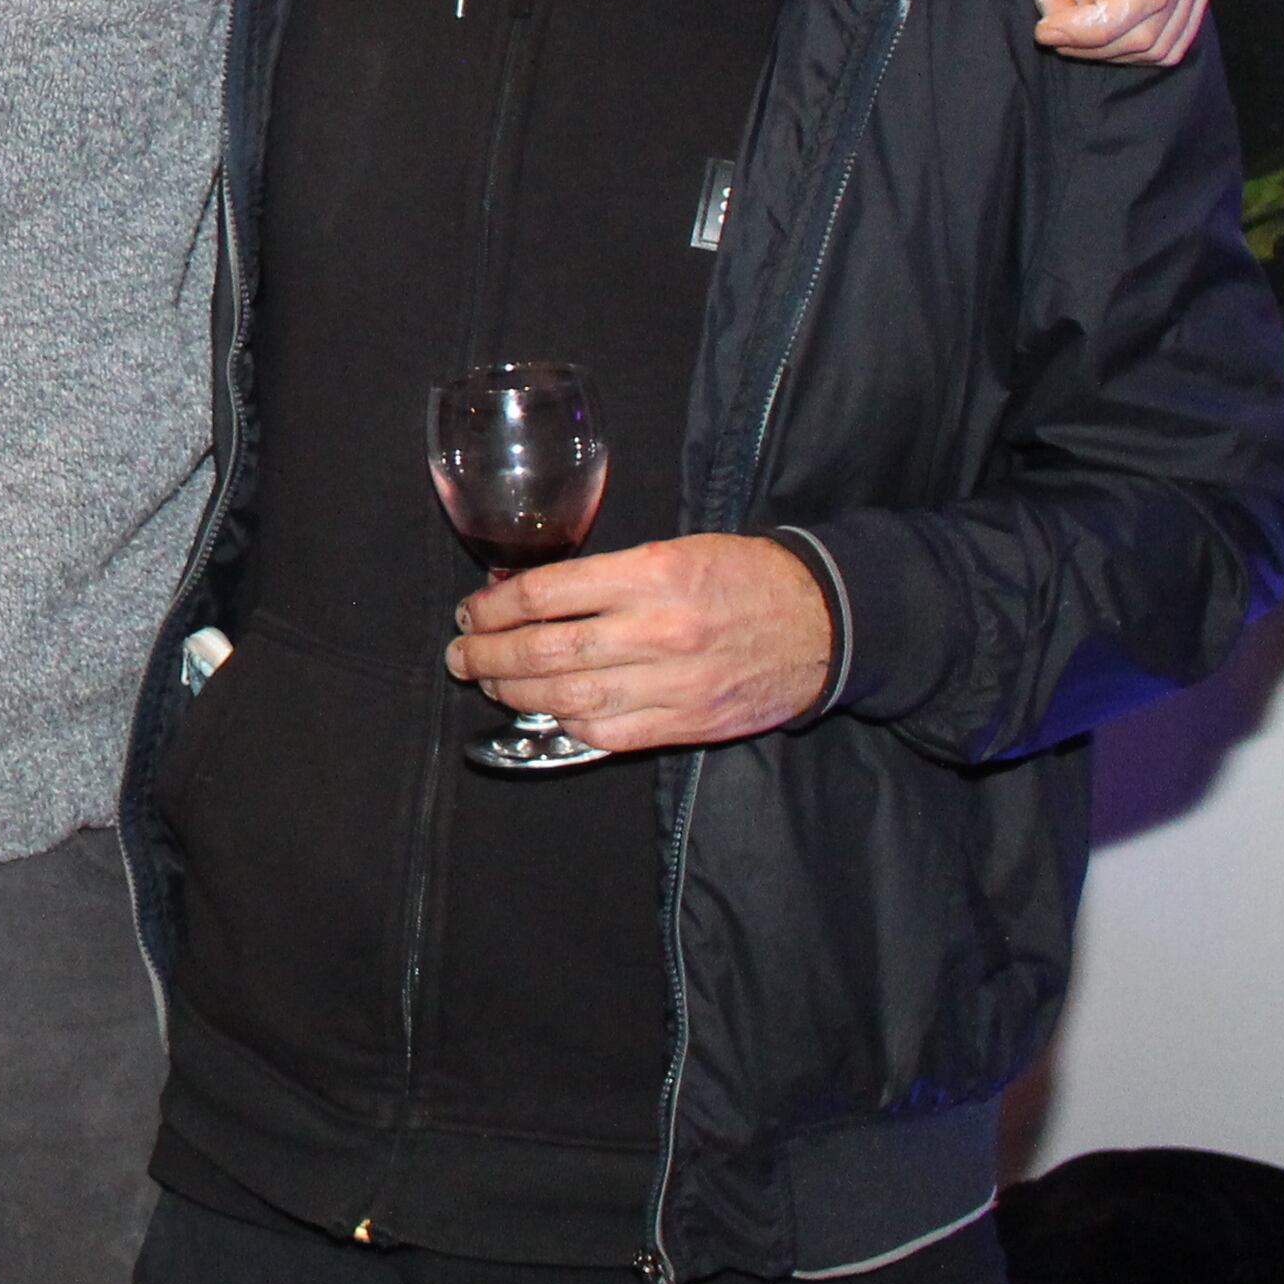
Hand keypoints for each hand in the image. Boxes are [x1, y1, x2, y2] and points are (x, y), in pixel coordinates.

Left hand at [449, 532, 836, 752]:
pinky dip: (565, 723)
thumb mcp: (674, 550)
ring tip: (489, 683)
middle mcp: (656, 631)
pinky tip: (546, 712)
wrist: (823, 621)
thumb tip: (529, 595)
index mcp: (650, 575)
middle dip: (487, 655)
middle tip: (460, 656)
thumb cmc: (744, 576)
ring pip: (567, 697)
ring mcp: (673, 683)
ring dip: (514, 693)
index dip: (494, 608)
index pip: (544, 595)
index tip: (472, 613)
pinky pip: (606, 732)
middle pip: (544, 651)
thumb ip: (604, 575)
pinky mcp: (687, 722)